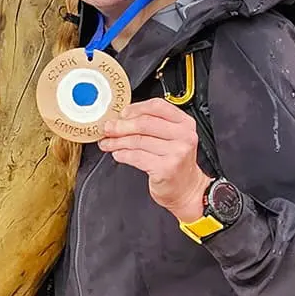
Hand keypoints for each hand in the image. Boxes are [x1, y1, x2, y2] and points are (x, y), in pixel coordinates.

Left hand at [98, 99, 211, 221]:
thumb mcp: (172, 137)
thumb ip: (153, 124)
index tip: (121, 114)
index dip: (135, 108)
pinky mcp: (166, 168)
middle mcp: (184, 136)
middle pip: (145, 123)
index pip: (157, 106)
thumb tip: (122, 119)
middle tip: (108, 128)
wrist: (187, 189)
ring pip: (138, 141)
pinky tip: (118, 154)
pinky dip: (123, 155)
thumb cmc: (175, 162)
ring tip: (108, 143)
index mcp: (185, 123)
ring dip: (118, 141)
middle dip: (121, 126)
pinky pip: (137, 157)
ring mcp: (176, 152)